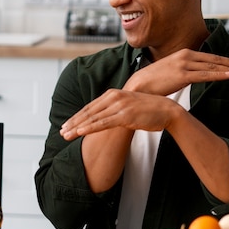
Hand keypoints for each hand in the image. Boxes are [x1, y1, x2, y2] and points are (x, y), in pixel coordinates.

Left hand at [60, 89, 182, 139]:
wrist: (167, 111)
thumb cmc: (149, 110)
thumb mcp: (128, 106)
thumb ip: (115, 109)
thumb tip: (104, 117)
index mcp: (113, 94)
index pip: (90, 107)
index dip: (77, 116)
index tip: (66, 125)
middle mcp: (114, 97)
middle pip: (88, 112)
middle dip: (73, 122)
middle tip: (61, 131)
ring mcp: (119, 106)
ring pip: (93, 118)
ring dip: (77, 127)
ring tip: (66, 135)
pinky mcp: (125, 115)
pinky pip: (104, 123)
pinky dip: (90, 128)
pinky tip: (80, 132)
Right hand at [124, 49, 228, 95]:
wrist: (139, 85)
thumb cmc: (153, 82)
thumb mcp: (170, 71)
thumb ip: (183, 71)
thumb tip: (192, 76)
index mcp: (183, 54)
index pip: (209, 57)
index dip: (224, 60)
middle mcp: (185, 56)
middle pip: (214, 60)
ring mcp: (184, 65)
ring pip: (212, 67)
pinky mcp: (183, 75)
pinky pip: (205, 75)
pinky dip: (219, 75)